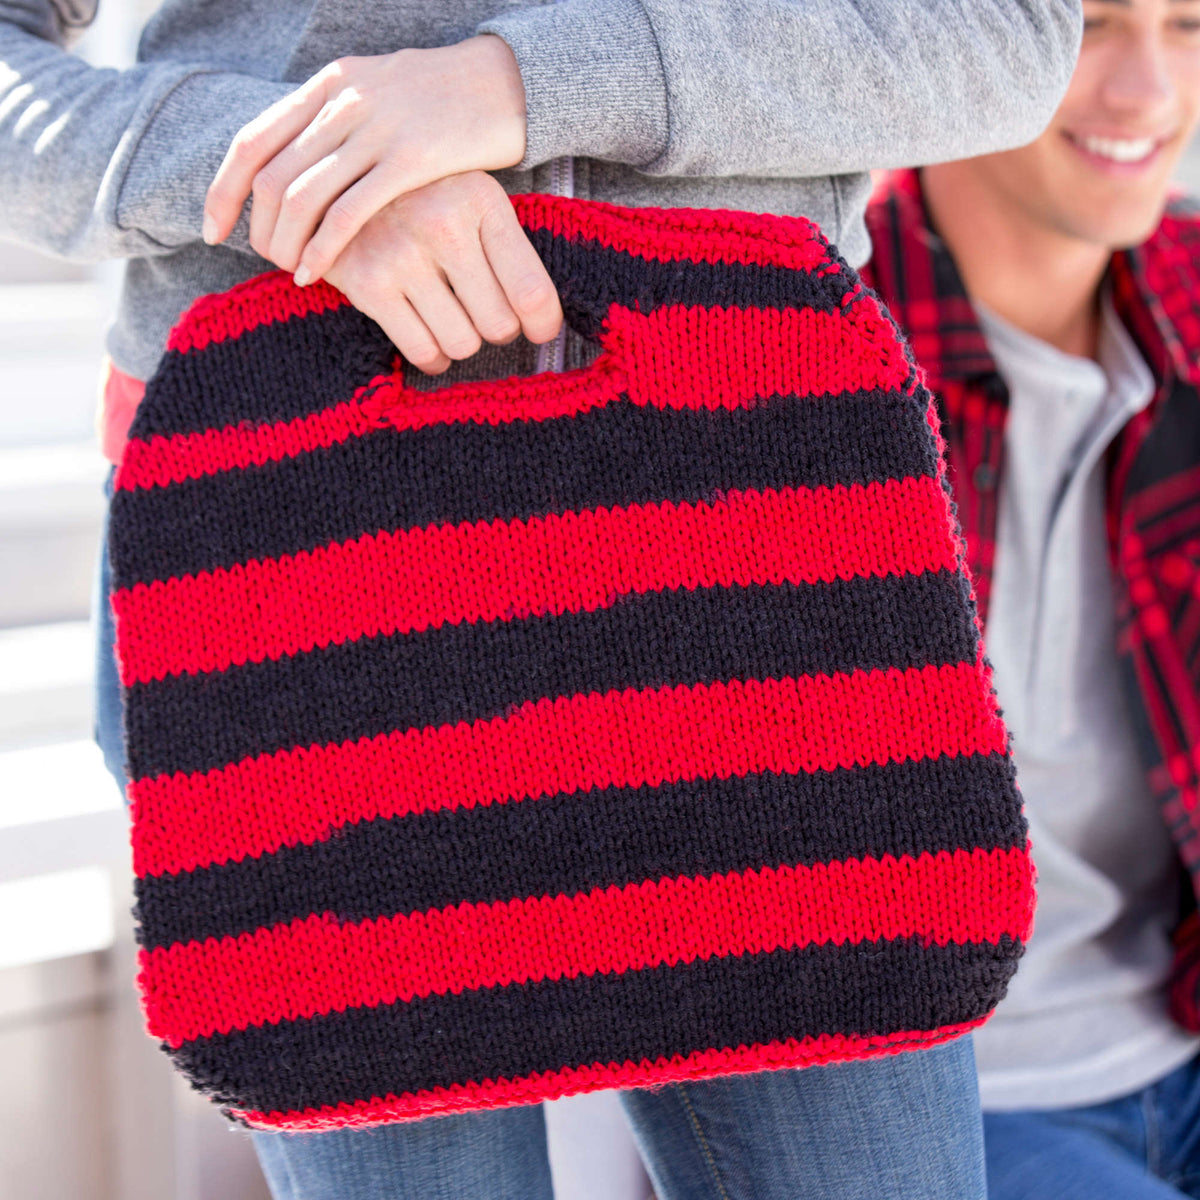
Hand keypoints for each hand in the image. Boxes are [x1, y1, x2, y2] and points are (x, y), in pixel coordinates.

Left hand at [203, 36, 526, 284]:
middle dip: (258, 228)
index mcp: (328, 86)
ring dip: (287, 244)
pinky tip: (318, 274)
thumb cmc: (443, 101)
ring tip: (291, 271)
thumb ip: (336, 120)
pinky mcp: (409, 160)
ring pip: (302, 196)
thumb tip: (298, 162)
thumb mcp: (377, 94)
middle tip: (264, 261)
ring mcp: (374, 130)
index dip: (224, 190)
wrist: (504, 83)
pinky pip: (348, 212)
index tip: (215, 228)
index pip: (253, 141)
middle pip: (271, 175)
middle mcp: (342, 103)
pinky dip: (323, 248)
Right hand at [322, 171, 561, 374]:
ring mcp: (401, 253)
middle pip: (499, 324)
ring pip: (463, 343)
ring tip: (453, 320)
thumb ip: (506, 248)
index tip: (539, 330)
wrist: (339, 181)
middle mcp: (442, 223)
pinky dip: (433, 358)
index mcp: (480, 200)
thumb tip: (542, 319)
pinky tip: (432, 341)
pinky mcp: (367, 283)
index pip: (531, 289)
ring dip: (463, 343)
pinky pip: (422, 350)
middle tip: (484, 315)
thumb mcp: (470, 200)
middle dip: (498, 329)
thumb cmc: (423, 200)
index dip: (543, 324)